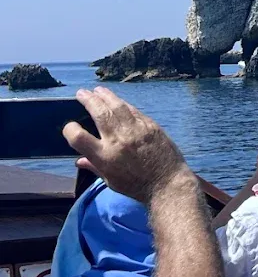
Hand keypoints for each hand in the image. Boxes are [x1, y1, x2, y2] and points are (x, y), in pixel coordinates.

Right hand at [64, 88, 189, 202]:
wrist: (167, 182)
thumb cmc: (136, 186)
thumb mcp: (111, 181)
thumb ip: (94, 167)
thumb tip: (79, 160)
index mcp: (105, 157)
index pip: (79, 137)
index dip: (70, 129)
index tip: (70, 125)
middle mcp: (119, 140)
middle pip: (99, 113)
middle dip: (88, 100)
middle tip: (82, 93)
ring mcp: (136, 130)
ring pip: (118, 106)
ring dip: (106, 96)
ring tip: (98, 90)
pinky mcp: (151, 126)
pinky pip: (134, 111)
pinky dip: (124, 104)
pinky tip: (118, 101)